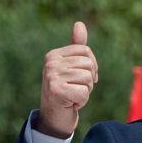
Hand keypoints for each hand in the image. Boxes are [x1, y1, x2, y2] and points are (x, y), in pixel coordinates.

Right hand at [35, 21, 97, 139]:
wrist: (54, 118)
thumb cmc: (66, 91)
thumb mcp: (72, 67)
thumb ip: (76, 47)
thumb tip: (80, 24)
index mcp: (53, 55)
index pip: (86, 51)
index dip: (91, 67)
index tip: (80, 78)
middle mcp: (50, 63)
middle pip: (88, 65)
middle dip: (88, 81)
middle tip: (75, 89)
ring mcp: (52, 76)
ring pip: (88, 79)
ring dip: (85, 92)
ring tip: (72, 96)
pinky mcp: (57, 91)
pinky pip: (84, 92)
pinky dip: (82, 101)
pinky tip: (70, 103)